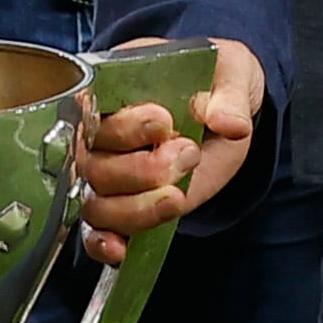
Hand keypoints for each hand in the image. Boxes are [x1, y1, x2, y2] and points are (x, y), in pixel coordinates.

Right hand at [77, 38, 263, 262]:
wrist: (227, 109)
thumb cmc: (217, 80)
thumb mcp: (231, 73)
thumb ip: (228, 95)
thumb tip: (229, 123)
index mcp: (112, 89)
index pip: (91, 112)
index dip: (123, 126)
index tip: (163, 122)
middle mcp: (101, 134)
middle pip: (92, 165)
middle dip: (141, 169)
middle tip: (188, 152)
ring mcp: (112, 174)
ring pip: (97, 203)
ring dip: (135, 208)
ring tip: (177, 196)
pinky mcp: (127, 206)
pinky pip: (97, 231)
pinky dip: (103, 244)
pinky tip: (121, 249)